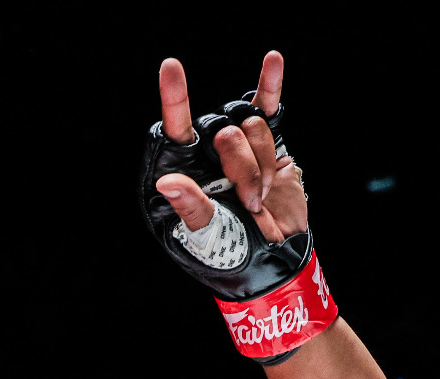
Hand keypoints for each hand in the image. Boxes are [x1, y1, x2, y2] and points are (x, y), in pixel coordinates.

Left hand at [153, 51, 304, 243]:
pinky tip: (273, 61)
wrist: (270, 257)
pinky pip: (267, 106)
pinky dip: (271, 84)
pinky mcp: (268, 143)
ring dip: (263, 165)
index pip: (175, 129)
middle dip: (244, 167)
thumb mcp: (204, 235)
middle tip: (250, 202)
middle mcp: (206, 151)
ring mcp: (238, 144)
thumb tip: (166, 182)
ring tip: (259, 198)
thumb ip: (190, 206)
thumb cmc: (226, 250)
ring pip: (253, 127)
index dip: (174, 98)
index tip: (171, 66)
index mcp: (182, 169)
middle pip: (225, 130)